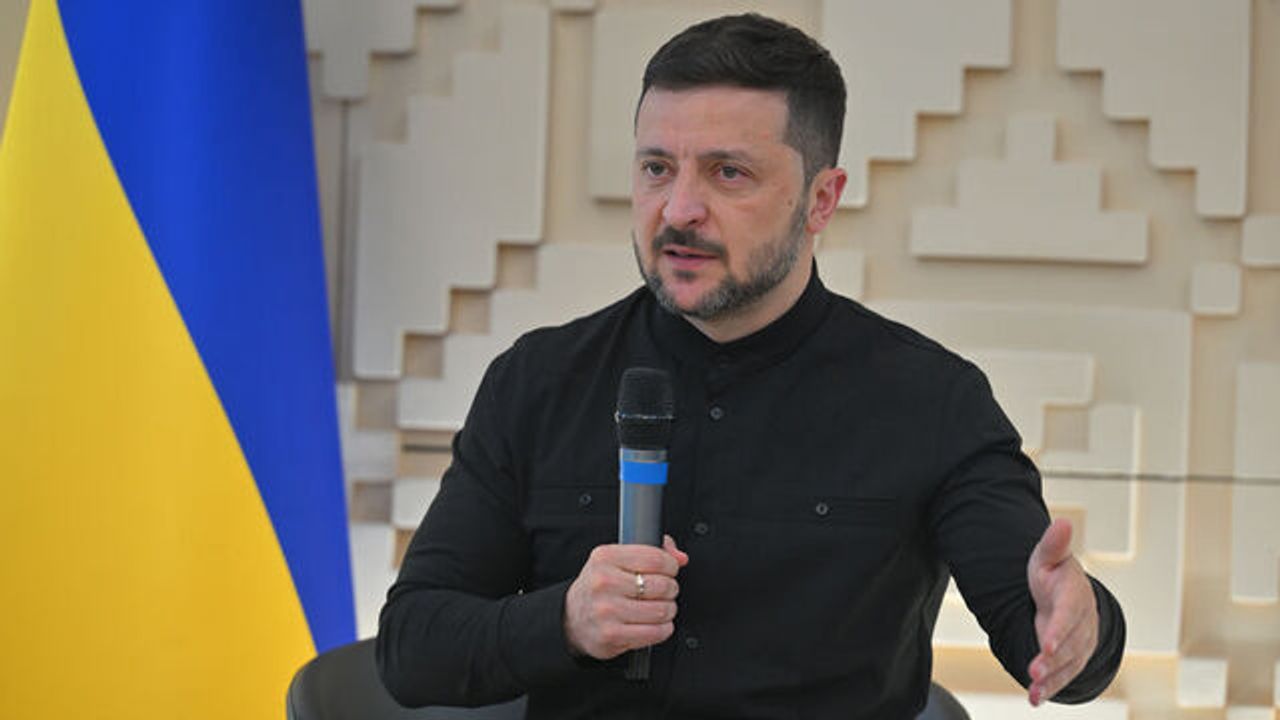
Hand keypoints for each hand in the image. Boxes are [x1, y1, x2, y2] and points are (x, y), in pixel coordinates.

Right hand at [564, 534, 688, 659]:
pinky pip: (655, 632)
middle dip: (670, 589)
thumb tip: (680, 557)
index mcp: (605, 557)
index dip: (670, 565)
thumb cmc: (601, 587)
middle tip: (664, 592)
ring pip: (661, 610)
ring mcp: (606, 610)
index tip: (669, 570)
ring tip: (660, 608)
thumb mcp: (618, 560)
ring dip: (668, 610)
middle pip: (662, 585)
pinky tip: (655, 624)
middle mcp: (603, 582)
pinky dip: (663, 629)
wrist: (573, 618)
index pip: (655, 558)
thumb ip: (653, 551)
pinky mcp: (612, 635)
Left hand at [1026, 518, 1098, 705]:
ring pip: (1068, 664)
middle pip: (1068, 644)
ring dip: (1051, 678)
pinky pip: (1064, 675)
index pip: (1067, 615)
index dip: (1058, 630)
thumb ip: (1053, 544)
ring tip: (1034, 690)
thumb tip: (1062, 521)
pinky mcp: (1073, 657)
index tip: (1046, 644)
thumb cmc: (1054, 573)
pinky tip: (1035, 698)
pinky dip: (1051, 688)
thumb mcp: (1048, 556)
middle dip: (1052, 660)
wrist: (1069, 593)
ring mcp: (1079, 642)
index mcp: (1073, 596)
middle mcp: (1081, 622)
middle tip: (1034, 670)